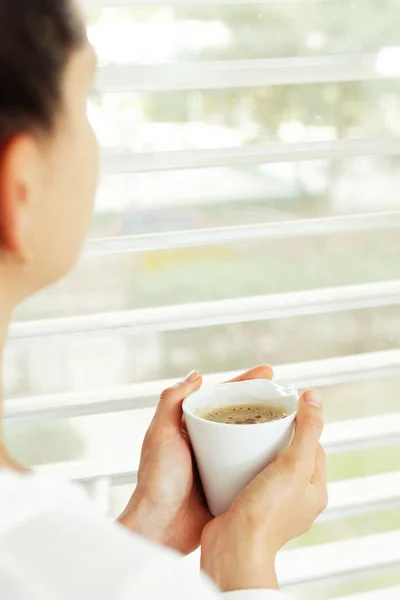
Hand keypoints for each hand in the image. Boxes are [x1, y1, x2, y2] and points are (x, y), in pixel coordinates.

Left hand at [118, 365, 272, 554]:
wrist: (158, 529)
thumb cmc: (156, 481)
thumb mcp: (160, 435)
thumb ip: (171, 403)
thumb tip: (196, 375)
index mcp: (190, 427)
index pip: (221, 397)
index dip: (245, 383)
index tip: (269, 373)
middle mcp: (206, 442)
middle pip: (239, 415)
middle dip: (262, 403)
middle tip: (287, 396)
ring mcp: (218, 464)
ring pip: (248, 440)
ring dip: (268, 430)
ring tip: (293, 421)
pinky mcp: (227, 485)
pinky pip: (252, 467)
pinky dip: (267, 459)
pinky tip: (285, 455)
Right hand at [200, 390, 326, 591]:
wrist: (233, 547)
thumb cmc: (266, 511)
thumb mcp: (294, 464)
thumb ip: (307, 430)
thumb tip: (314, 397)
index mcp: (314, 491)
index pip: (314, 447)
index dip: (301, 426)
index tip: (284, 412)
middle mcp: (296, 500)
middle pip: (290, 455)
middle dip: (276, 436)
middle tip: (259, 420)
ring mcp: (272, 505)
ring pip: (268, 466)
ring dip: (255, 450)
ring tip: (241, 434)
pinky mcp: (249, 507)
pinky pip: (248, 477)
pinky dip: (240, 465)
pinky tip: (227, 456)